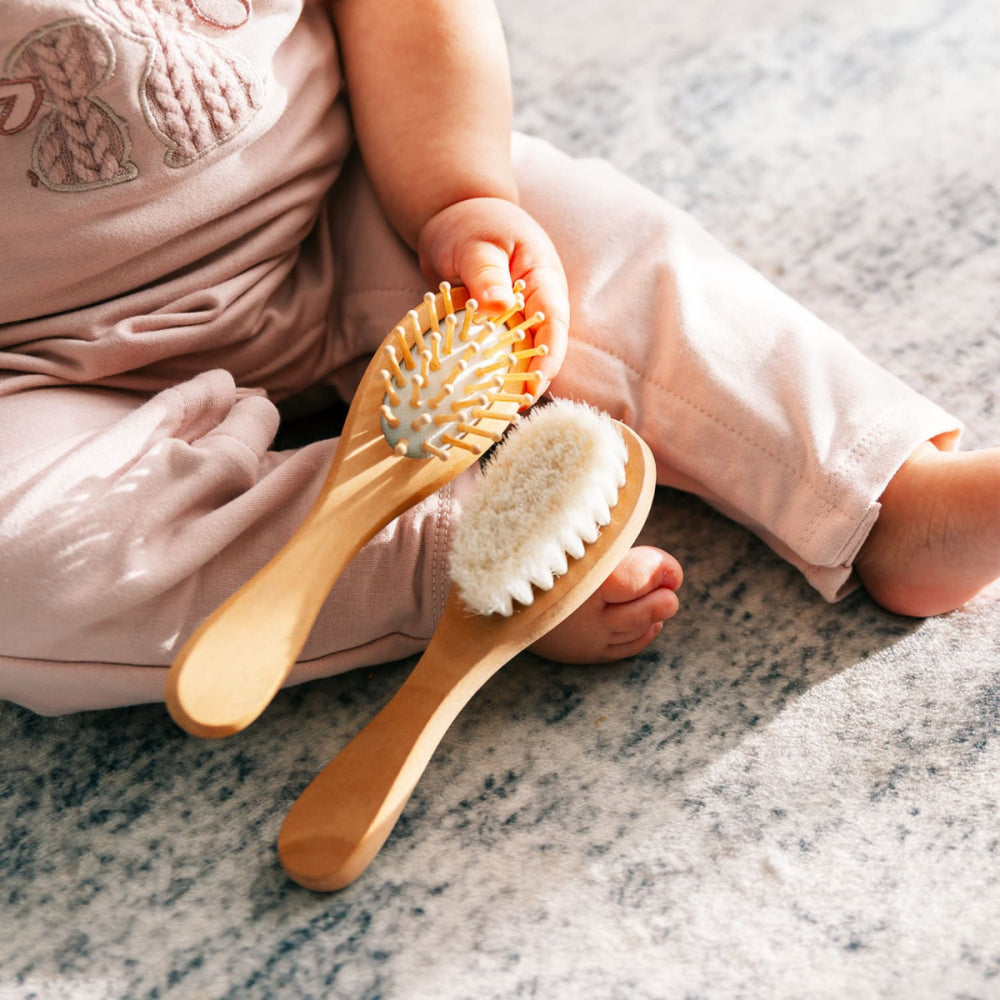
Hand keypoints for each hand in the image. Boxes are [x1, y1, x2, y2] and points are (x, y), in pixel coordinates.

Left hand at [417, 197, 569, 396]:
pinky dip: (490, 372)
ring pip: (520, 355)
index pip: (554, 327)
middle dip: (529, 381)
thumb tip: (498, 305)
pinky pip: (499, 353)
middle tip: (508, 411)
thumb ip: (486, 273)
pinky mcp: (499, 326)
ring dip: (509, 380)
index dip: (546, 361)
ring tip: (491, 409)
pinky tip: (474, 393)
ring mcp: (519, 316)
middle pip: (542, 349)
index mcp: (543, 280)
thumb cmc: (471, 224)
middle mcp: (537, 302)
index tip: (531, 389)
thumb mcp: (476, 244)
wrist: (456, 215)